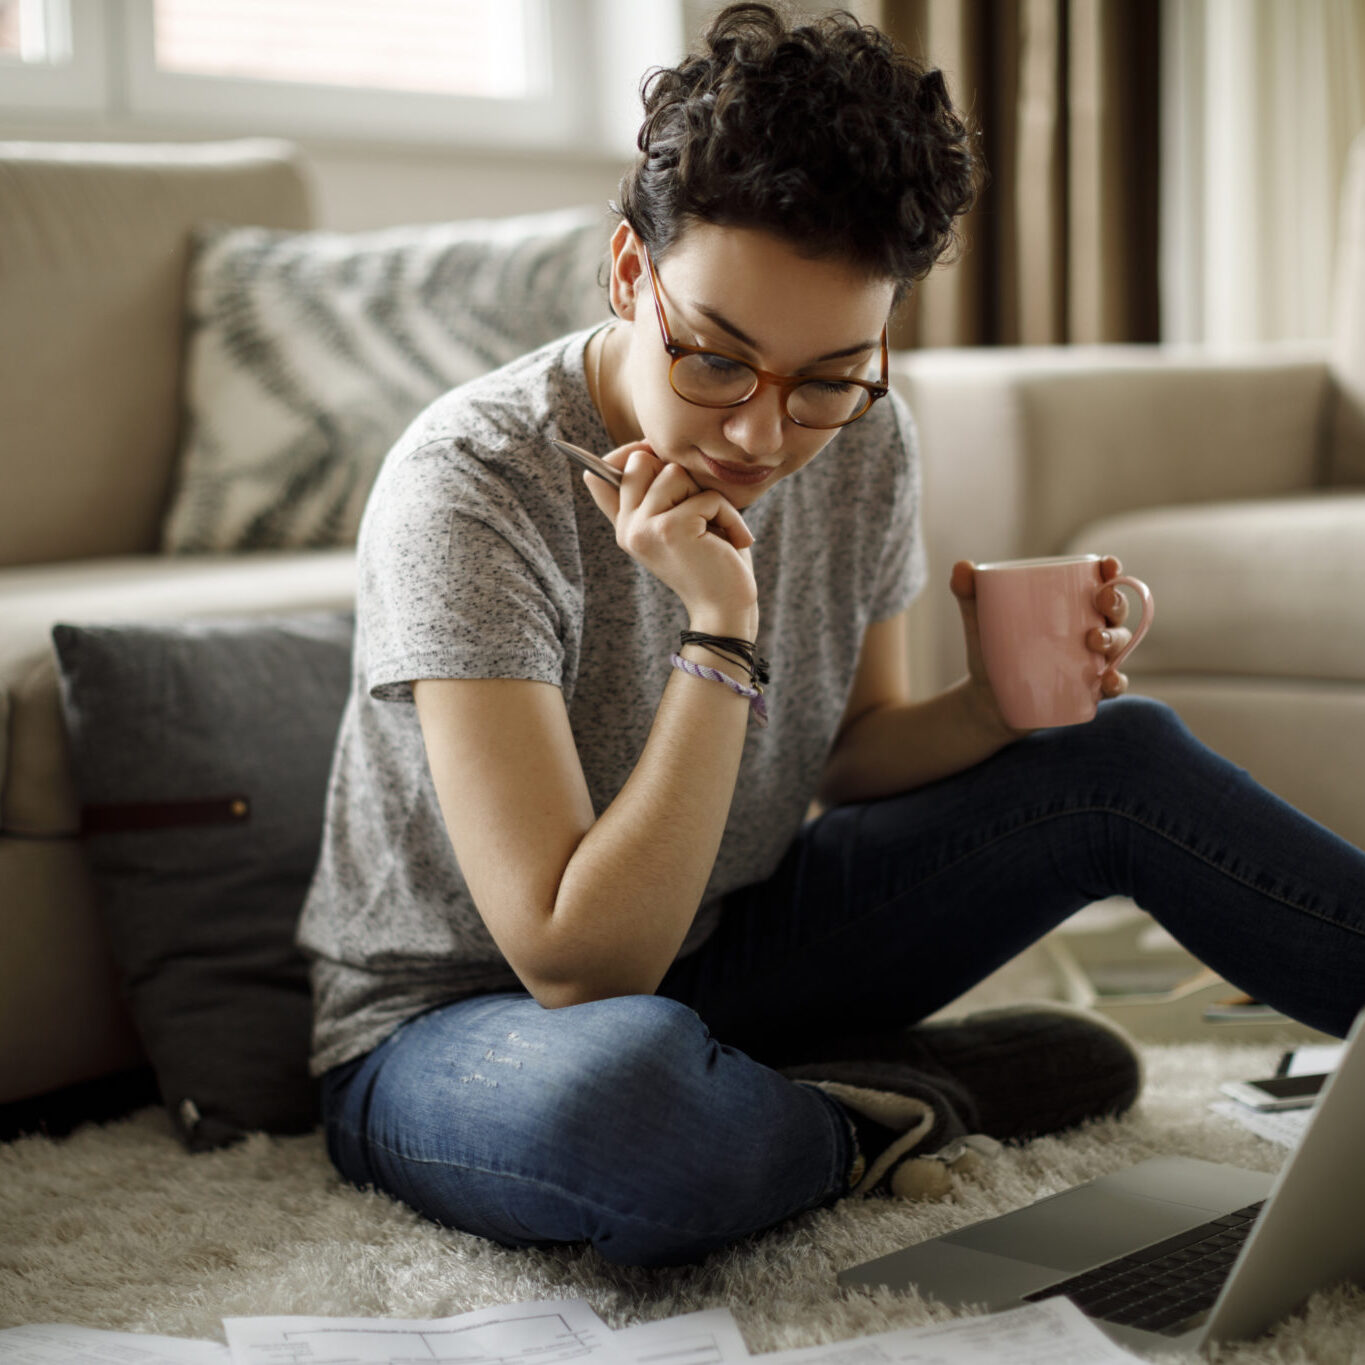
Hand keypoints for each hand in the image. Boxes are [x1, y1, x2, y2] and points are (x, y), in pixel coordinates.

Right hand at [582, 442, 757, 628]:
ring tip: (716, 529)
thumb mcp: (677, 524)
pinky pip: (706, 496)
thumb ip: (655, 495)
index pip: (601, 475)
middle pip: (641, 460)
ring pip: (674, 473)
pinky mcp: (670, 529)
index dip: (630, 454)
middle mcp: (627, 528)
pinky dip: (729, 516)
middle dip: (679, 476)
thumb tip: (636, 451)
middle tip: (699, 510)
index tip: (653, 455)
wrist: (726, 609)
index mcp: (625, 526)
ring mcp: (644, 529)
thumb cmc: (711, 562)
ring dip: (708, 498)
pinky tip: (733, 542)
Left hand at [950, 556, 1132, 735]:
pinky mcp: (1088, 689)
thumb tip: (961, 566)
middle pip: (1116, 611)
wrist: (985, 699)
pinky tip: (1108, 681)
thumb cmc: (991, 650)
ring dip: (1115, 640)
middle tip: (1101, 602)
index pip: (1098, 582)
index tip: (1108, 564)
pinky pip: (1113, 685)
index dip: (1111, 571)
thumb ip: (970, 594)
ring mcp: (1092, 660)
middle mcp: (1090, 629)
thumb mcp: (979, 622)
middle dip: (1116, 602)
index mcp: (1071, 606)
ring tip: (1094, 640)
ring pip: (1119, 645)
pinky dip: (1117, 682)